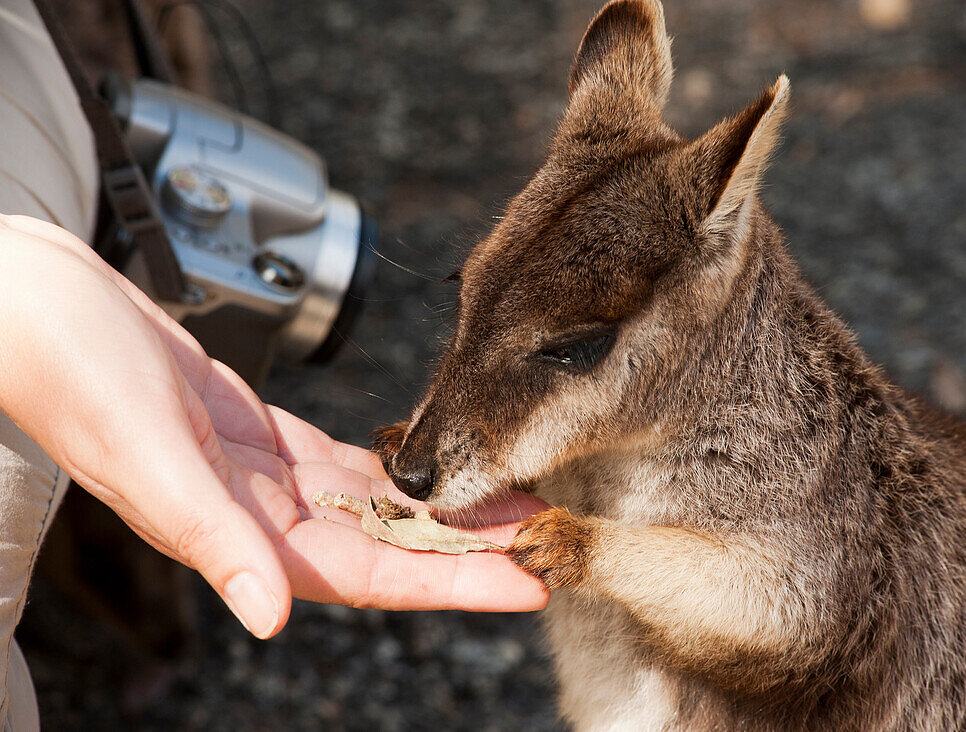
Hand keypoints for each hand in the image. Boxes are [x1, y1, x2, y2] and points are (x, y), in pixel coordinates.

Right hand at [0, 215, 548, 637]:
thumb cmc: (72, 372)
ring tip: (507, 498)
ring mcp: (258, 475)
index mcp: (238, 532)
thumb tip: (271, 617)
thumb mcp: (146, 456)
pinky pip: (338, 463)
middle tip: (546, 537)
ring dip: (437, 508)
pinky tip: (427, 465)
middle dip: (466, 548)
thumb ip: (212, 540)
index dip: (453, 583)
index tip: (526, 582)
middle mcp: (257, 515)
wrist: (36, 305)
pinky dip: (387, 469)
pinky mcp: (254, 433)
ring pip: (370, 506)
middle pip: (387, 546)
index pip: (371, 575)